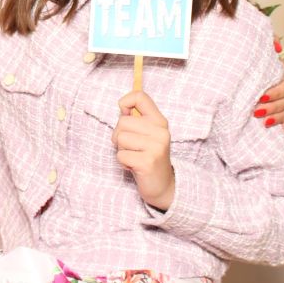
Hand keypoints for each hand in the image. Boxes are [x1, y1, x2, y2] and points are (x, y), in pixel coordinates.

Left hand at [113, 91, 174, 210]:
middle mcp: (161, 132)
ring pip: (120, 138)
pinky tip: (135, 166)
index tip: (124, 113)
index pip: (140, 97)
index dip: (125, 102)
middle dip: (120, 135)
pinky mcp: (148, 162)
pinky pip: (121, 155)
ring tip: (134, 156)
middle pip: (123, 121)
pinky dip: (123, 162)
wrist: (163, 186)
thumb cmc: (148, 156)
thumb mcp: (146, 134)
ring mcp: (156, 147)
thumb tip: (122, 106)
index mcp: (160, 121)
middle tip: (132, 147)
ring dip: (122, 150)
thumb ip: (136, 119)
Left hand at [253, 39, 283, 132]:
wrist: (257, 66)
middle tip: (256, 112)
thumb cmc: (258, 56)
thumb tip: (276, 47)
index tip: (260, 97)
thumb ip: (270, 43)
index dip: (275, 94)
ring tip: (264, 122)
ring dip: (278, 117)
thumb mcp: (262, 48)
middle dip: (273, 108)